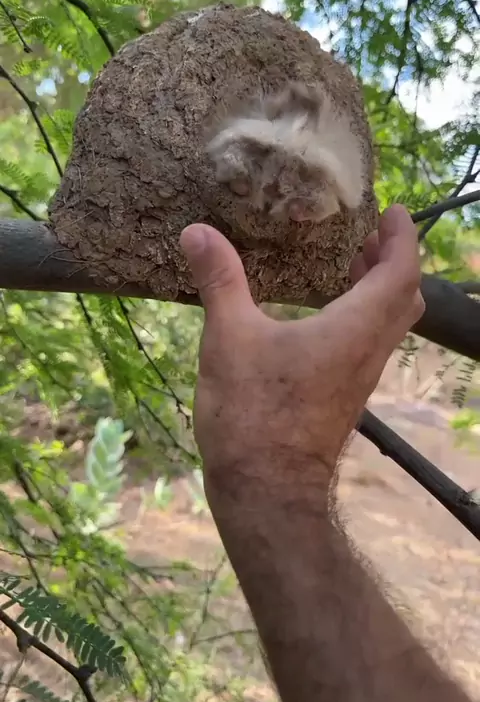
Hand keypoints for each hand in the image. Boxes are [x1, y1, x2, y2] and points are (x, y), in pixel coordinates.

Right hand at [180, 206, 424, 492]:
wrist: (267, 490)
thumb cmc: (253, 414)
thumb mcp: (229, 339)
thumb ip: (220, 280)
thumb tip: (196, 231)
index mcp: (355, 329)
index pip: (401, 272)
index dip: (402, 238)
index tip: (392, 211)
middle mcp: (368, 352)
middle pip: (404, 297)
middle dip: (392, 260)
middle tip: (369, 236)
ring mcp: (359, 378)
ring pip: (388, 323)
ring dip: (379, 289)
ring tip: (349, 264)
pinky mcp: (344, 396)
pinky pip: (368, 343)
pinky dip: (361, 316)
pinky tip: (323, 314)